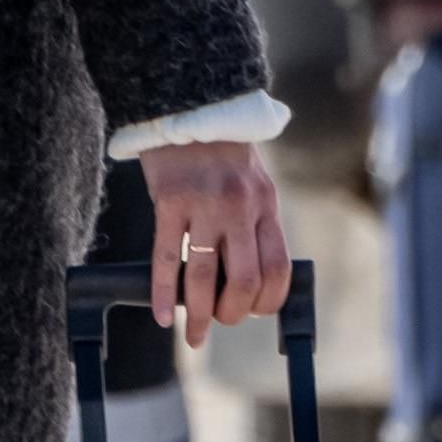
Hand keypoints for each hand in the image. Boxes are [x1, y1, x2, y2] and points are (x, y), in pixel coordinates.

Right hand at [136, 140, 289, 333]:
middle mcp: (240, 207)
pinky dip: (165, 293)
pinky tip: (163, 315)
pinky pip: (168, 258)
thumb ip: (255, 222)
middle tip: (222, 322)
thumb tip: (250, 275)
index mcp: (266, 204)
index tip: (255, 311)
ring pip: (206, 276)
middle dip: (235, 312)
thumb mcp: (253, 182)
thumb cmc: (219, 151)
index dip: (268, 300)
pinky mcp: (169, 203)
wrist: (188, 106)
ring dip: (201, 314)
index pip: (278, 267)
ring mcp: (204, 205)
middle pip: (246, 279)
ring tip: (195, 335)